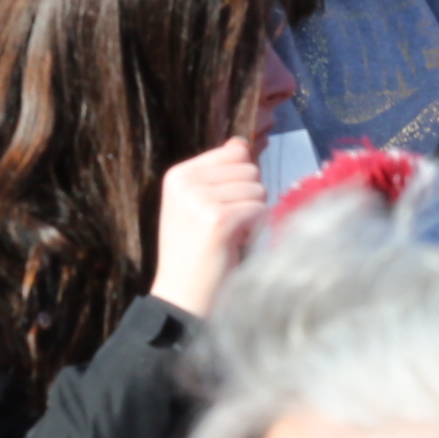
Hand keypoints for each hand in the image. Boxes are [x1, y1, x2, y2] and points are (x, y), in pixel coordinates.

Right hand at [148, 136, 267, 315]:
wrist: (181, 295)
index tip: (223, 206)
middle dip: (249, 198)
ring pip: (258, 189)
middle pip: (250, 169)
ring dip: (252, 215)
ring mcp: (200, 199)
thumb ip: (220, 173)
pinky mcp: (218, 219)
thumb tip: (241, 142)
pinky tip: (234, 244)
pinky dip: (255, 228)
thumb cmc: (196, 251)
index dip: (241, 180)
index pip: (233, 152)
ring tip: (229, 236)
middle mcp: (186, 182)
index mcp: (178, 174)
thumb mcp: (199, 204)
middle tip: (227, 225)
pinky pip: (259, 208)